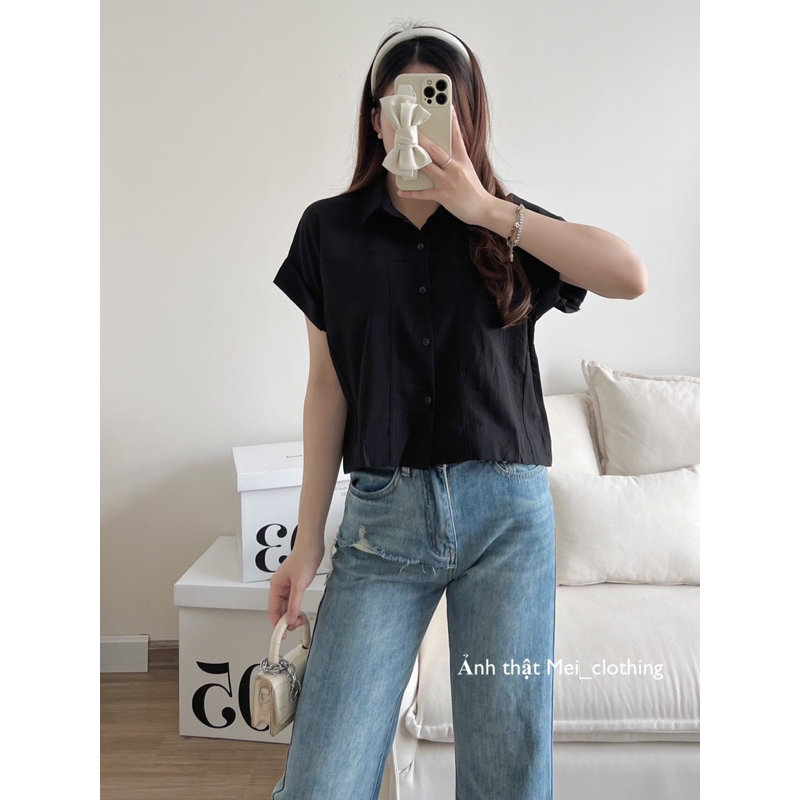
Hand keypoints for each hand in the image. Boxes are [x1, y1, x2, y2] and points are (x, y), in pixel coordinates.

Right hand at [267, 539, 323, 639]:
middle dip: (287, 620)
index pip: (272, 610)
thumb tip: (291, 619)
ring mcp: (288, 585)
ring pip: (288, 606)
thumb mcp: (299, 585)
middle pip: (280, 609)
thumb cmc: (303, 558)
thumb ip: (294, 603)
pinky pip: (294, 600)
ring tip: (301, 619)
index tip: (282, 635)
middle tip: (296, 626)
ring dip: (293, 614)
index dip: (276, 624)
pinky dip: (297, 607)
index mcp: (275, 586)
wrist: (313, 545)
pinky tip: (302, 611)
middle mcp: (280, 586)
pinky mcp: (296, 584)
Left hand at [396, 103, 493, 226]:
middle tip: (410, 129)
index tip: (448, 107)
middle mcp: (455, 168)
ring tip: (401, 152)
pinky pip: (423, 193)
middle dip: (421, 139)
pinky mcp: (443, 195)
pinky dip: (411, 193)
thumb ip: (456, 160)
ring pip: (427, 167)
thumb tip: (442, 152)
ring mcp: (448, 182)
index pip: (457, 137)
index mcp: (462, 160)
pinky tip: (401, 191)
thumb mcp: (468, 170)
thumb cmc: (474, 189)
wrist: (483, 208)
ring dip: (413, 160)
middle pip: (435, 150)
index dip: (453, 121)